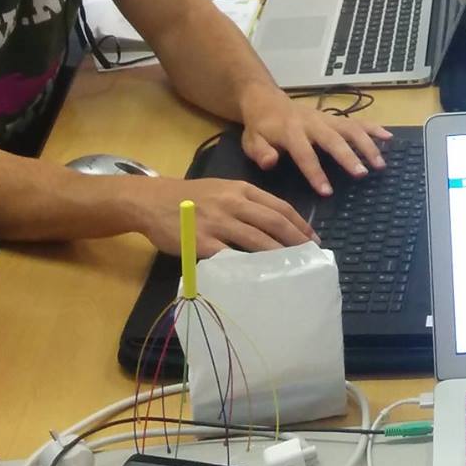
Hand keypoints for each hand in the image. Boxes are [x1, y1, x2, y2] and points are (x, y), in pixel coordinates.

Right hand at [138, 174, 316, 254]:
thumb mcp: (222, 189)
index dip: (300, 224)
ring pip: (256, 240)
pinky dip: (246, 266)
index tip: (313, 240)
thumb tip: (276, 226)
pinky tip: (258, 276)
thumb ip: (247, 203)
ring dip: (277, 256)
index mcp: (241, 189)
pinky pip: (228, 256)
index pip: (279, 207)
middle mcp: (233, 203)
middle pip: (274, 222)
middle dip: (296, 241)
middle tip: (309, 257)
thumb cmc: (191, 197)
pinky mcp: (201, 241)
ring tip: (291, 269)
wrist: (152, 201)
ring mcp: (217, 222)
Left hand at [237, 86, 391, 198]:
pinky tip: (389, 137)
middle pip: (333, 139)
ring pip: (350, 128)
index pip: (304, 153)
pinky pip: (357, 121)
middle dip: (348, 156)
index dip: (315, 172)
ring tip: (380, 164)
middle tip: (363, 174)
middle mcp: (312, 123)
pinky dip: (374, 128)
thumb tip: (270, 162)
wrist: (267, 100)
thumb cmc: (260, 127)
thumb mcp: (251, 141)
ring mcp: (326, 118)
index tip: (327, 191)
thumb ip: (260, 151)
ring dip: (367, 144)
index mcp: (289, 131)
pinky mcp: (335, 117)